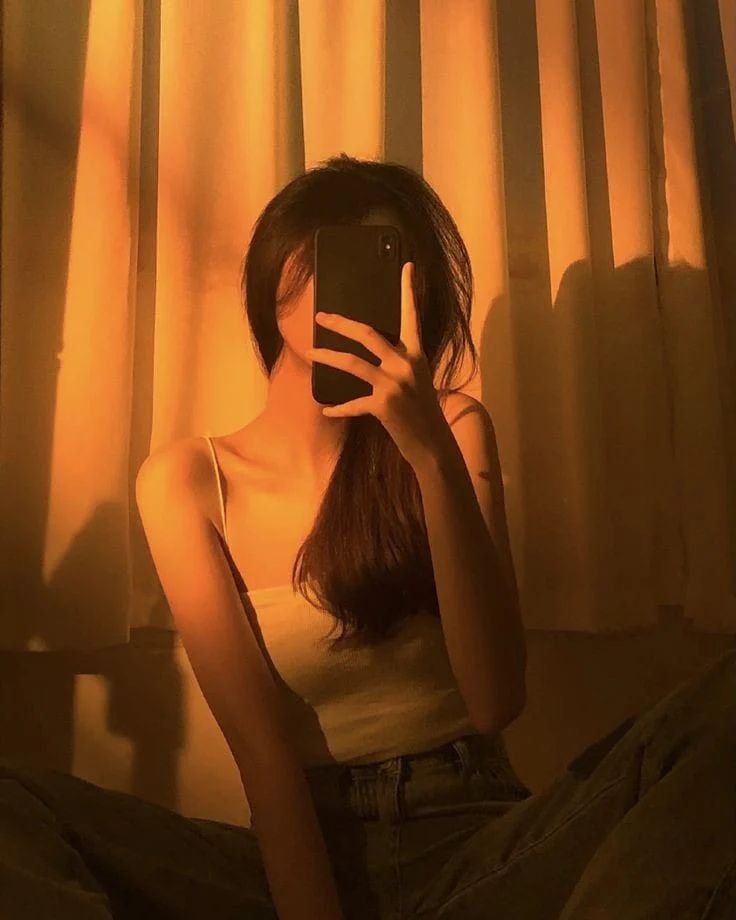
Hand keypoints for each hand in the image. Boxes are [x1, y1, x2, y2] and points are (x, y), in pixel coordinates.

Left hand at [306, 261, 451, 469]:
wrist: (433, 443)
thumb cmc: (423, 411)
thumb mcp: (417, 380)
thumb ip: (400, 362)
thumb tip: (375, 351)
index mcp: (417, 354)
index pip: (411, 316)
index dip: (408, 290)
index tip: (406, 266)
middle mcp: (405, 364)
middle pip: (367, 334)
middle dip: (340, 324)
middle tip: (321, 316)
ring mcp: (393, 384)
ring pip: (352, 363)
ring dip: (328, 357)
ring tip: (311, 352)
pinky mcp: (382, 405)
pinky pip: (353, 403)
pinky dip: (338, 408)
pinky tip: (326, 409)